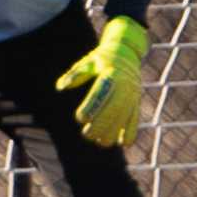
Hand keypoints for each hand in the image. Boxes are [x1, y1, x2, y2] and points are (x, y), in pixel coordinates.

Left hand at [54, 16, 148, 147]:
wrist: (127, 52)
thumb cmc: (102, 58)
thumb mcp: (88, 62)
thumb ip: (75, 75)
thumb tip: (60, 86)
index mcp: (111, 74)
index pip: (101, 93)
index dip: (92, 106)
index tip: (80, 118)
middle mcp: (125, 85)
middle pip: (114, 108)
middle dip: (101, 124)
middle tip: (87, 134)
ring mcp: (132, 95)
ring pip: (125, 117)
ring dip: (114, 131)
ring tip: (99, 141)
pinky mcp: (136, 102)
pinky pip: (135, 118)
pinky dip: (131, 131)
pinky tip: (123, 143)